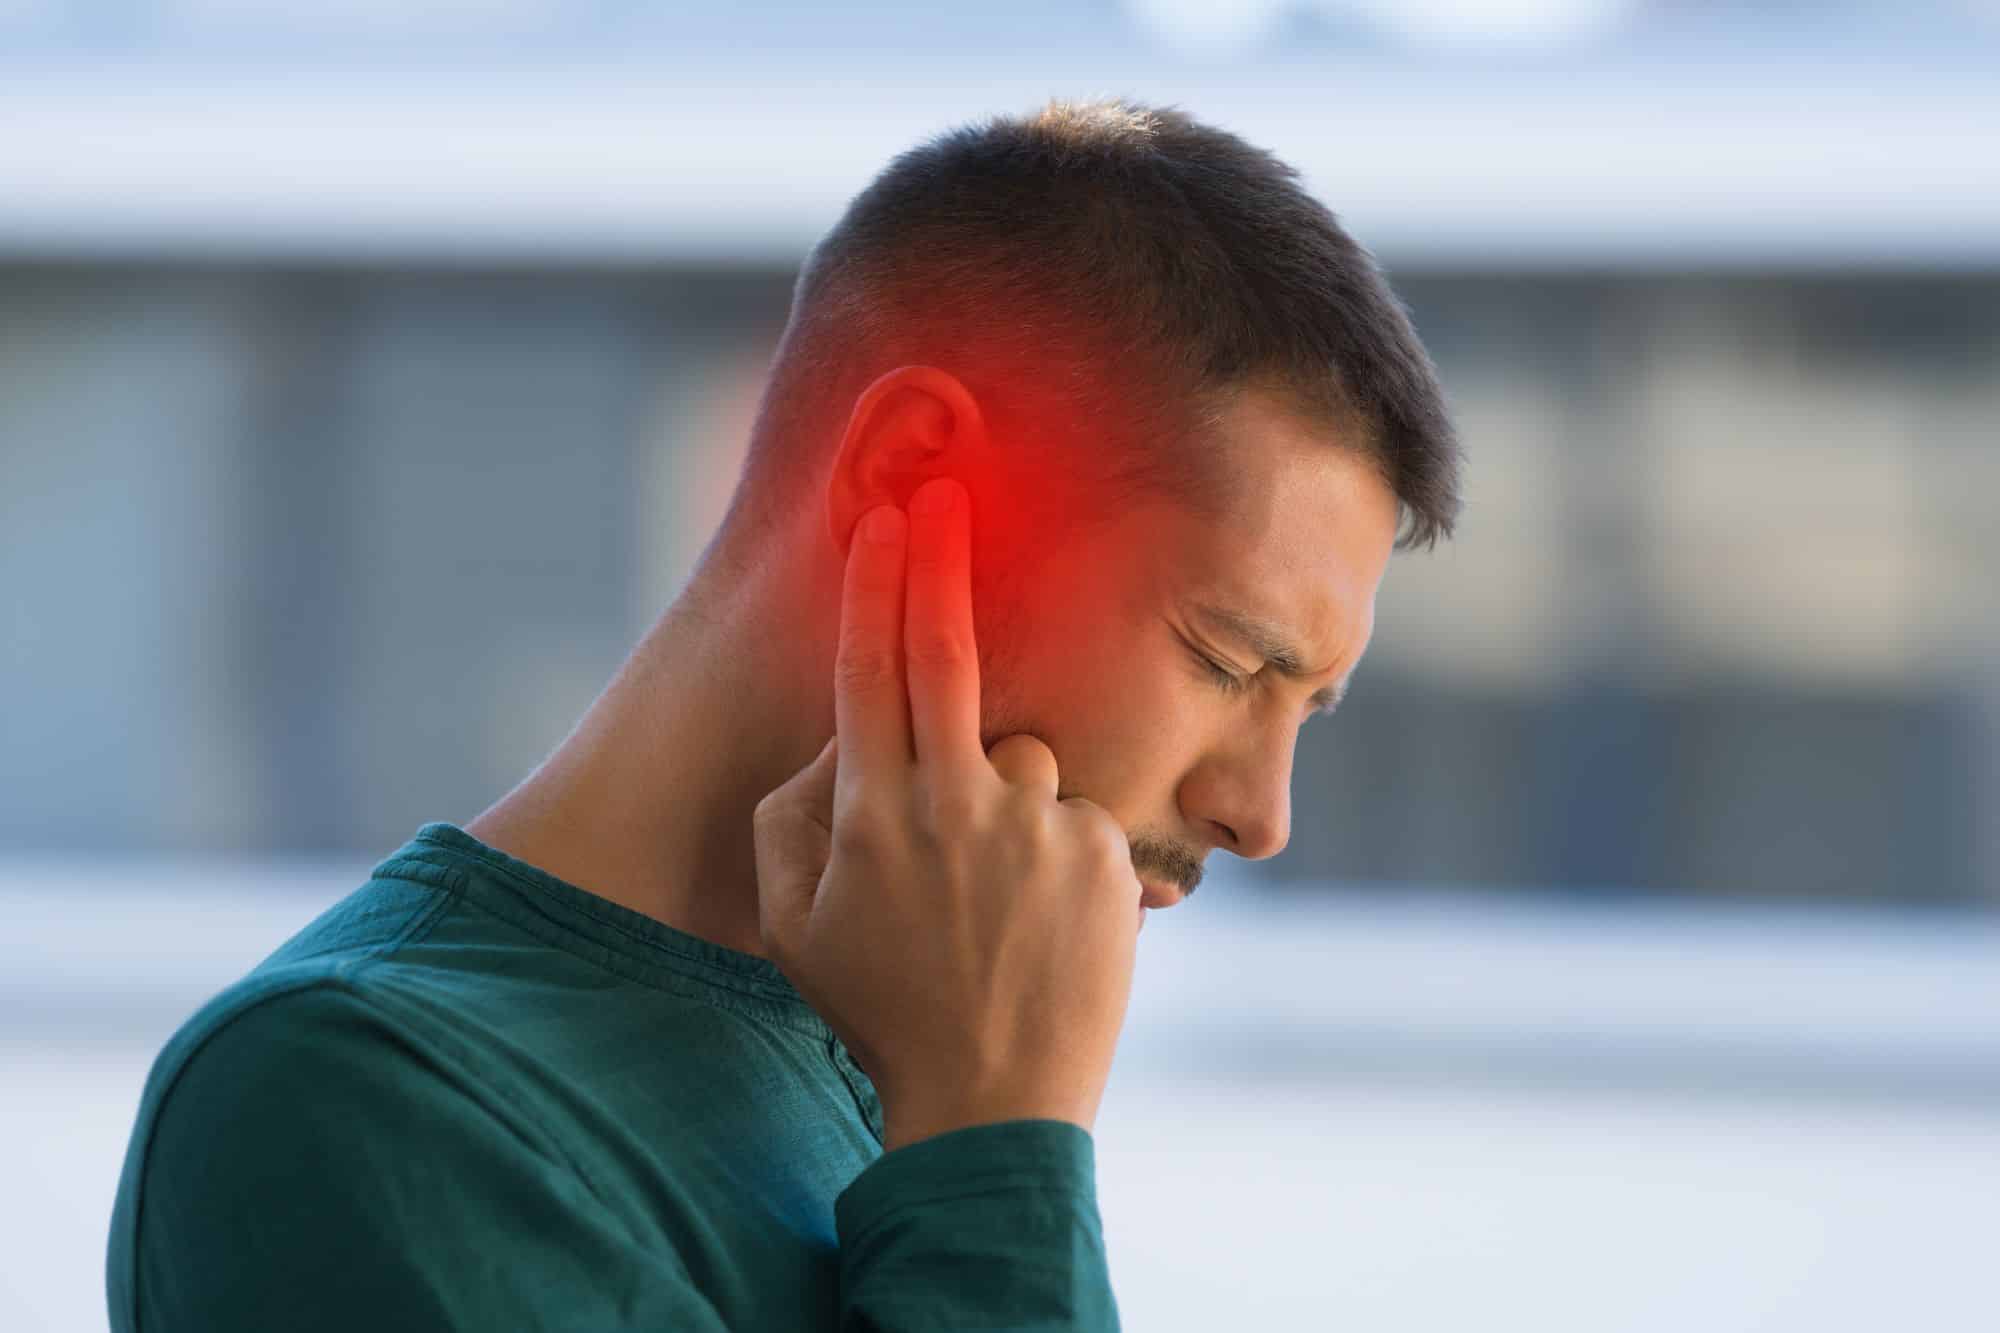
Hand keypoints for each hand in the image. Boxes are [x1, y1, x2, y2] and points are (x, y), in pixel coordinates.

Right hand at [752, 477, 1143, 1150]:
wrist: (992, 1096)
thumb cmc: (879, 1006)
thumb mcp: (791, 924)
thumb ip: (791, 816)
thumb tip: (835, 738)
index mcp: (872, 814)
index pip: (870, 669)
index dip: (877, 585)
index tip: (887, 519)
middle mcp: (954, 803)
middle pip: (949, 655)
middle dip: (942, 563)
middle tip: (947, 493)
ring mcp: (1035, 825)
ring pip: (1021, 756)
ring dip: (1004, 795)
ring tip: (994, 895)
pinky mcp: (1100, 852)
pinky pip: (1072, 813)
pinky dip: (1055, 846)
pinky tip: (1039, 918)